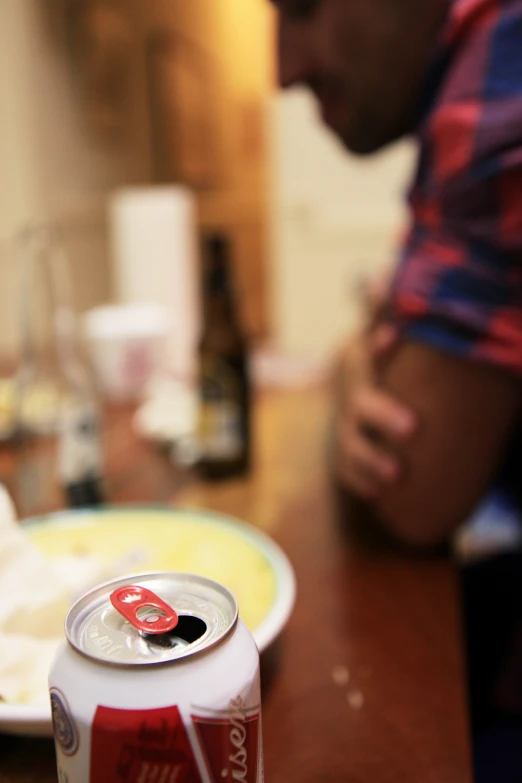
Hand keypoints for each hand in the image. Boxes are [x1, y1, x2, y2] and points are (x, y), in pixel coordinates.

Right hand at [332, 323, 416, 499]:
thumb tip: (381, 274)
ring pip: (349, 444)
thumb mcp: (388, 331)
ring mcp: (345, 425)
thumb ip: (387, 308)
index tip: (392, 337)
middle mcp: (349, 391)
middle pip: (358, 402)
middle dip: (381, 413)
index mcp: (359, 357)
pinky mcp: (345, 453)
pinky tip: (377, 494)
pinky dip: (360, 482)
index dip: (375, 342)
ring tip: (395, 474)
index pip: (364, 346)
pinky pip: (346, 471)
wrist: (364, 398)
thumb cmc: (387, 362)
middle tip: (412, 426)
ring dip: (369, 458)